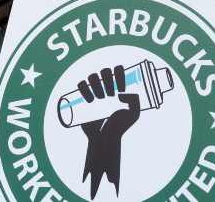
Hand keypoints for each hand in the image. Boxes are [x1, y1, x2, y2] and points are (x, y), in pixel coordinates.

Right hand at [76, 66, 141, 195]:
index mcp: (117, 85)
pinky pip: (77, 88)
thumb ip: (136, 103)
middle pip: (103, 74)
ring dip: (93, 82)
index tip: (121, 84)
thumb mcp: (134, 115)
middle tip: (110, 93)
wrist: (105, 142)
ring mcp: (92, 93)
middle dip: (106, 78)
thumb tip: (125, 94)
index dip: (119, 72)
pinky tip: (84, 91)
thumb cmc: (120, 127)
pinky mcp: (81, 102)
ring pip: (90, 80)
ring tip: (99, 96)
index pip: (117, 72)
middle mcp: (104, 86)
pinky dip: (80, 86)